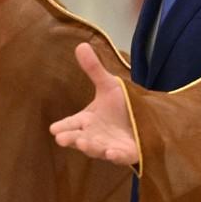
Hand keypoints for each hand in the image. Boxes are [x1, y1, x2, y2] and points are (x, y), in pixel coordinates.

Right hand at [50, 43, 140, 166]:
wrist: (147, 120)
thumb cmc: (122, 106)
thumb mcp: (109, 86)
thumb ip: (94, 70)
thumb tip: (81, 45)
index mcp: (88, 120)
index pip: (72, 124)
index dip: (63, 127)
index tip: (54, 129)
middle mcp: (95, 135)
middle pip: (80, 139)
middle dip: (72, 139)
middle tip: (62, 139)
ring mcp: (110, 145)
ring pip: (97, 149)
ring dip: (90, 147)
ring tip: (83, 144)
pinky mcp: (126, 153)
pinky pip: (120, 156)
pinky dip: (115, 156)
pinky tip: (111, 153)